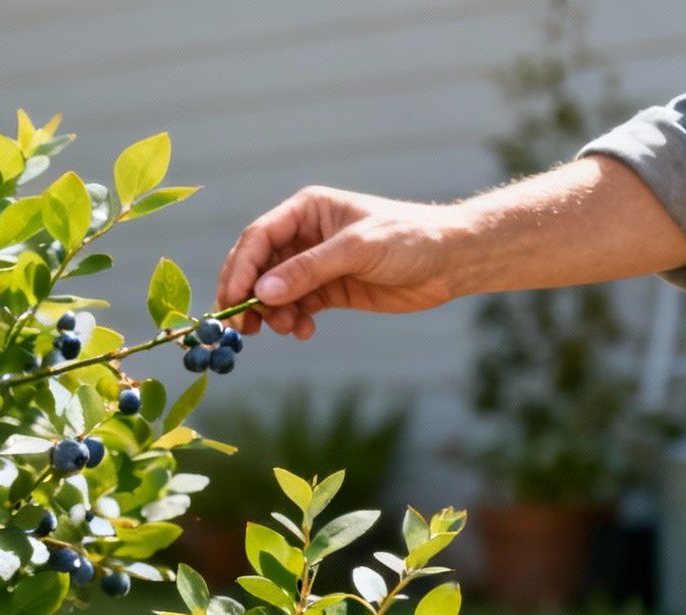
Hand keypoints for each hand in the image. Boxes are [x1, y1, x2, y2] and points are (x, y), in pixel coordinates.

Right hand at [217, 186, 462, 338]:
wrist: (452, 261)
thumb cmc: (409, 239)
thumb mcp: (357, 250)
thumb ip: (308, 270)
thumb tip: (262, 292)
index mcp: (306, 211)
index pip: (258, 238)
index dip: (240, 269)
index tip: (233, 300)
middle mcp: (304, 236)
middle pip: (258, 267)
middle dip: (249, 297)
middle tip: (244, 326)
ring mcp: (315, 264)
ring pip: (273, 292)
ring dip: (273, 314)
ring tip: (289, 328)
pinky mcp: (328, 290)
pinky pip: (295, 308)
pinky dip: (293, 322)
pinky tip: (304, 331)